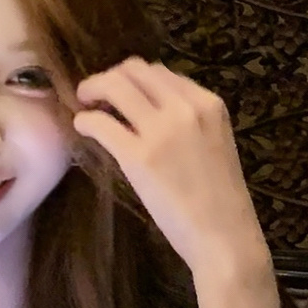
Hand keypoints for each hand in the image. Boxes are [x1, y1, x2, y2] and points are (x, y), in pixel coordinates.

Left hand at [73, 58, 265, 280]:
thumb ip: (188, 121)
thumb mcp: (215, 143)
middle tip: (95, 94)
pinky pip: (100, 122)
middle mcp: (186, 107)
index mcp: (209, 103)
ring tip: (85, 105)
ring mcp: (161, 130)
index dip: (135, 79)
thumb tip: (147, 111)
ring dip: (93, 89)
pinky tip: (83, 128)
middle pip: (135, 70)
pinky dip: (86, 121)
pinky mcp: (138, 156)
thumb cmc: (220, 200)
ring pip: (114, 86)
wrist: (225, 237)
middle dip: (110, 77)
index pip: (161, 72)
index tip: (123, 94)